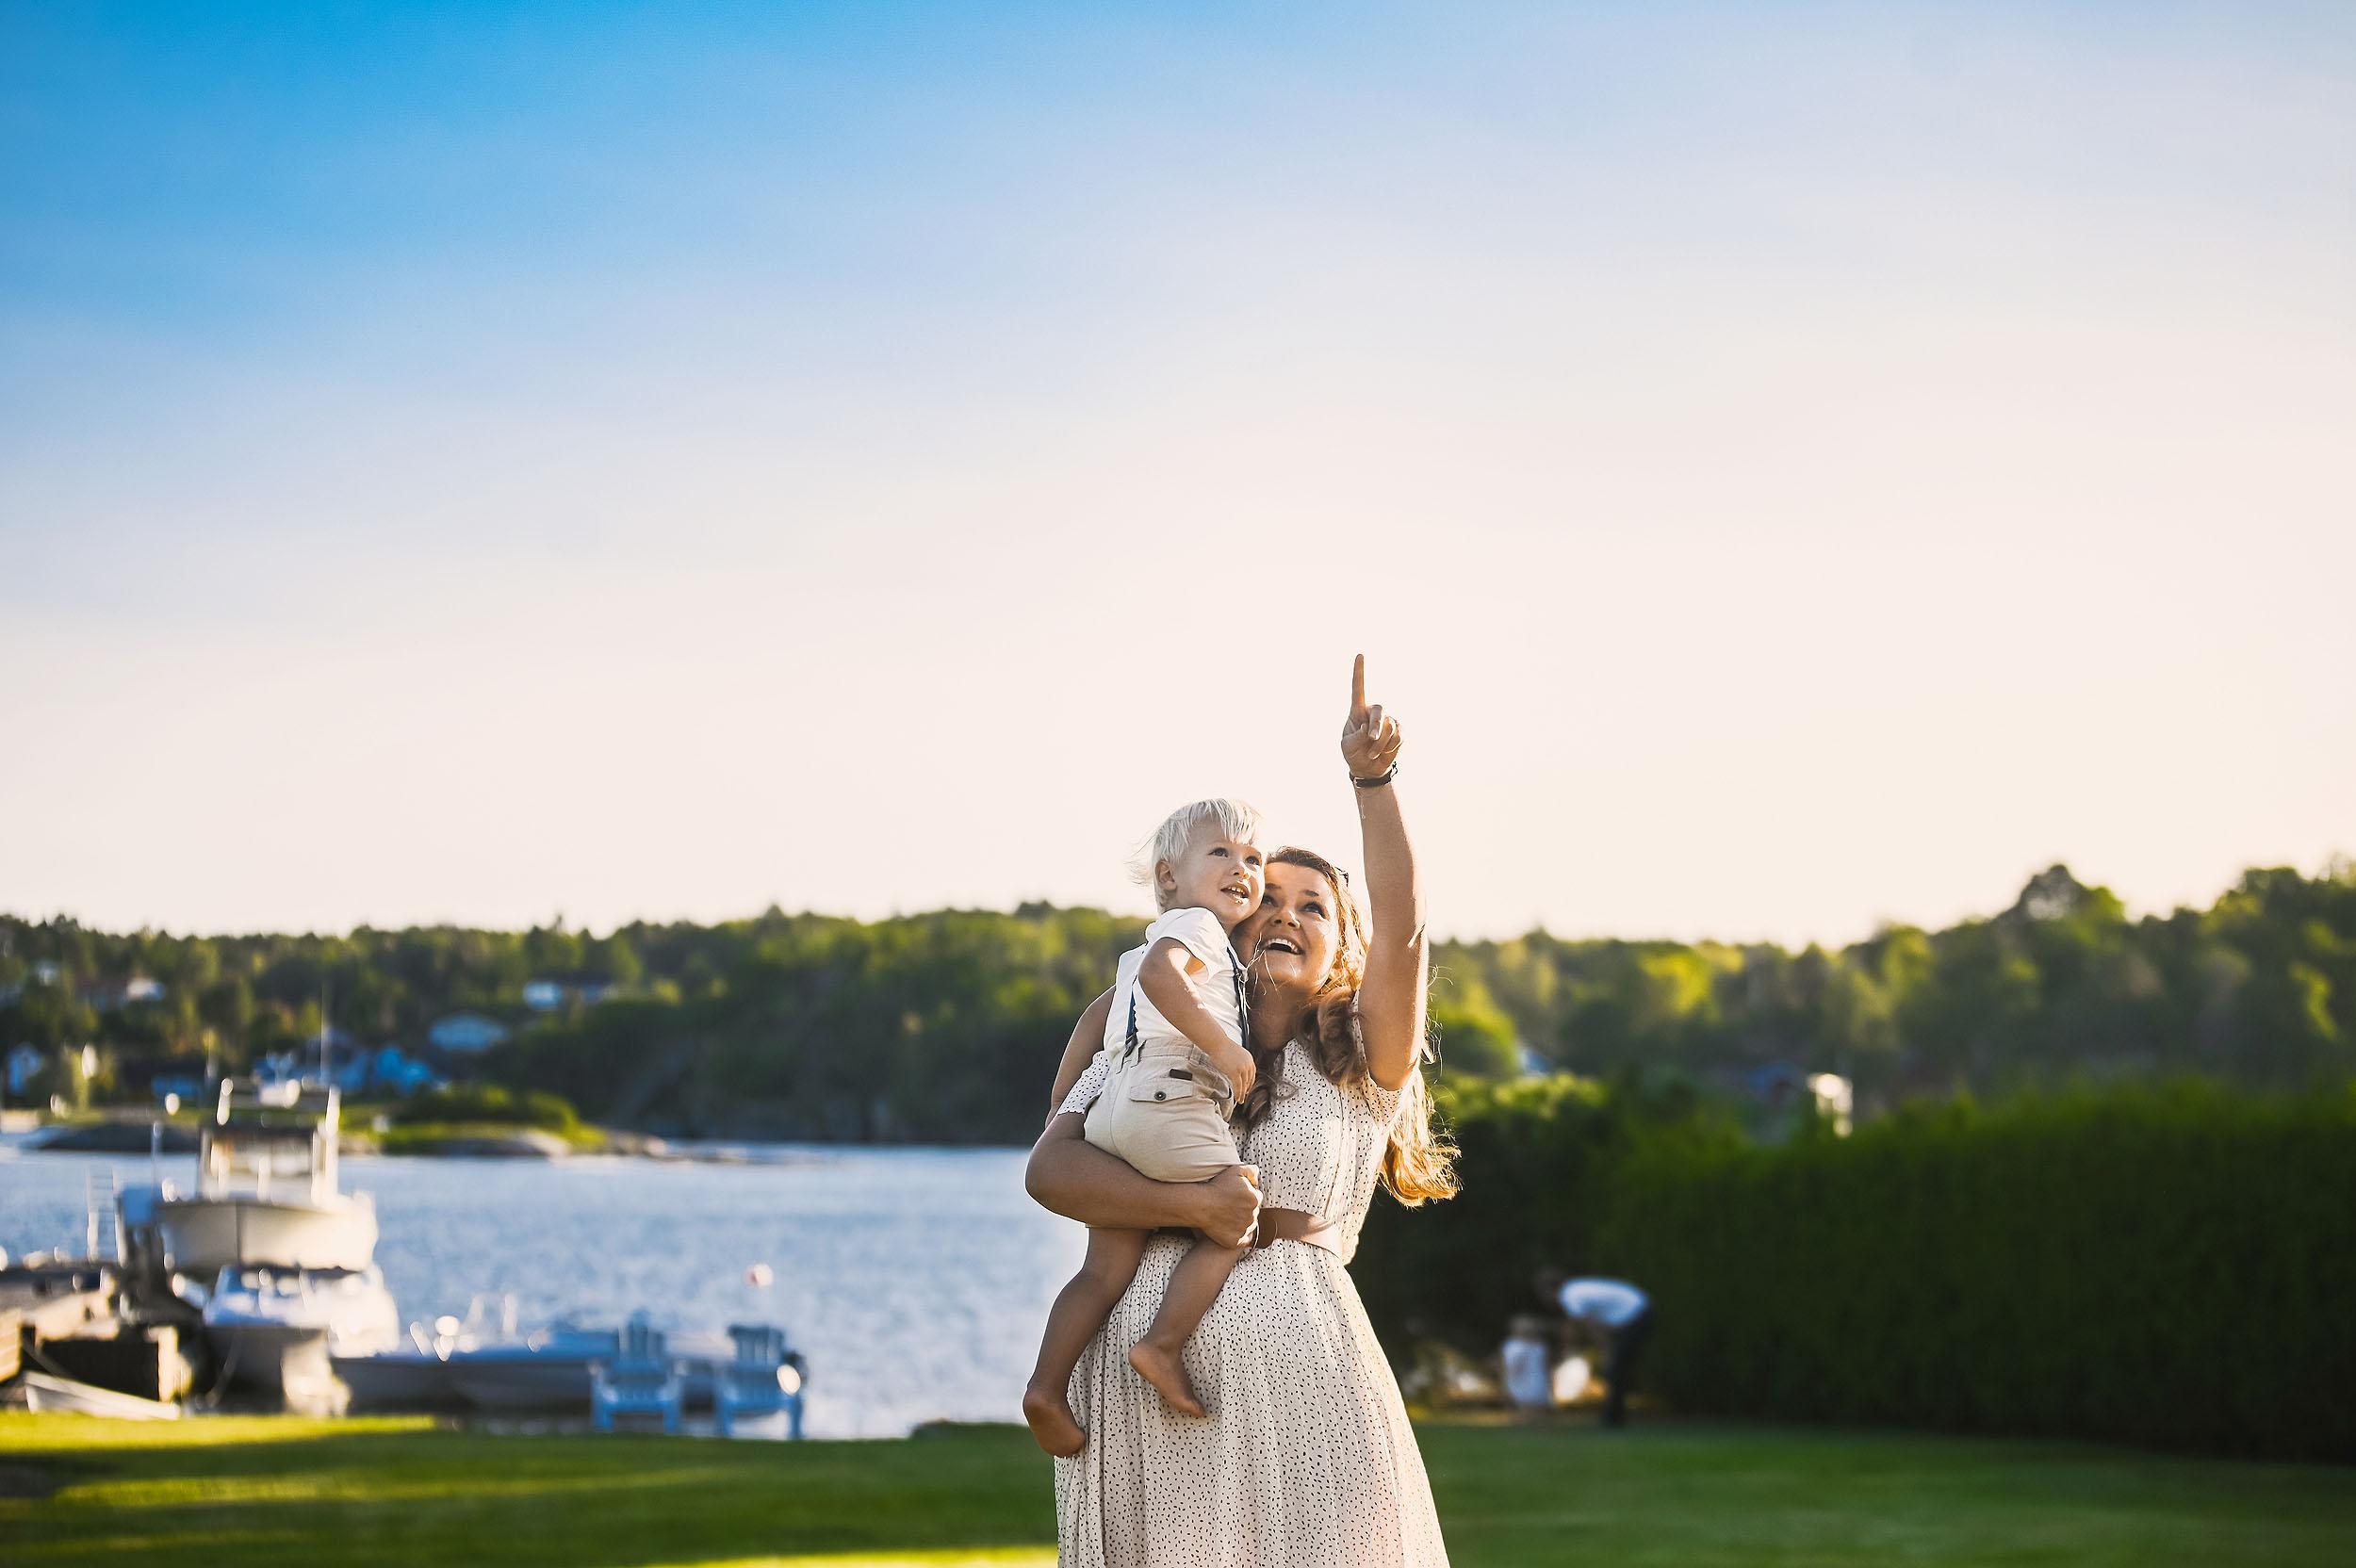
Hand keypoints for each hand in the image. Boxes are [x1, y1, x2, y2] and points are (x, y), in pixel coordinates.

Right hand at [1194, 1164, 1261, 1247]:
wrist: (1201, 1204)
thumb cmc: (1217, 1186)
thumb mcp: (1235, 1170)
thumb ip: (1251, 1171)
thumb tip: (1257, 1179)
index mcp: (1255, 1199)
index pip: (1256, 1197)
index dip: (1246, 1195)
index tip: (1234, 1195)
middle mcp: (1252, 1216)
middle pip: (1253, 1212)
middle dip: (1245, 1208)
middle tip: (1230, 1205)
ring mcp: (1244, 1230)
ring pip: (1248, 1225)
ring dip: (1242, 1221)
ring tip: (1228, 1216)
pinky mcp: (1235, 1241)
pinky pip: (1242, 1239)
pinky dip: (1237, 1235)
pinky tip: (1229, 1228)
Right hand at [1211, 1044, 1256, 1102]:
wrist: (1217, 1043)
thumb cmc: (1222, 1048)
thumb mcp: (1236, 1055)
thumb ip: (1239, 1063)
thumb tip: (1237, 1072)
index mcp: (1249, 1059)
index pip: (1252, 1074)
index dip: (1250, 1083)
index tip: (1247, 1089)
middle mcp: (1248, 1063)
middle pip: (1249, 1080)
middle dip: (1246, 1090)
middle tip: (1244, 1096)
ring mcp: (1242, 1068)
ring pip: (1244, 1085)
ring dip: (1242, 1094)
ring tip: (1240, 1099)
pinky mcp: (1235, 1072)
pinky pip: (1238, 1086)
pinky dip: (1238, 1093)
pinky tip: (1237, 1097)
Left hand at [1341, 653, 1401, 780]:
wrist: (1368, 768)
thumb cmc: (1353, 753)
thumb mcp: (1347, 746)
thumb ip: (1355, 737)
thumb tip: (1368, 730)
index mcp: (1357, 711)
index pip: (1358, 689)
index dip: (1359, 672)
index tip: (1360, 654)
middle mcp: (1373, 712)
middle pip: (1379, 711)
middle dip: (1375, 727)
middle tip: (1370, 739)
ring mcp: (1388, 720)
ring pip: (1389, 728)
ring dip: (1380, 744)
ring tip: (1372, 753)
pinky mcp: (1400, 731)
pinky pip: (1399, 736)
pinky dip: (1390, 747)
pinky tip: (1385, 752)